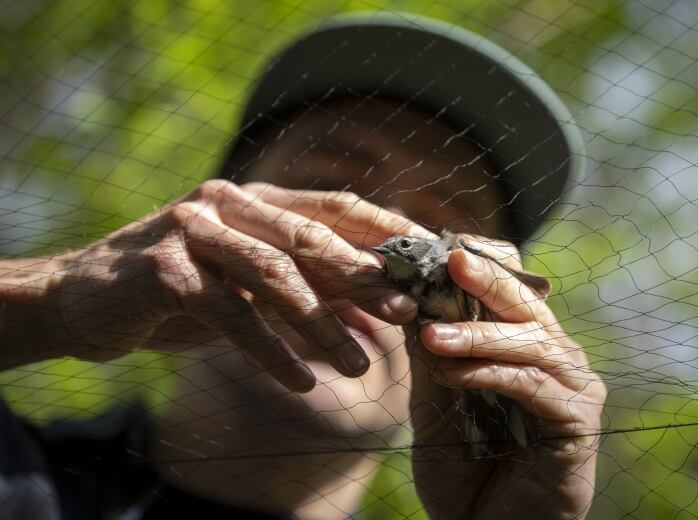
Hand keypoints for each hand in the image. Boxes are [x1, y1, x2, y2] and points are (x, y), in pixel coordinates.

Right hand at [47, 180, 424, 389]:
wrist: (86, 298)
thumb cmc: (182, 290)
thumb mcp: (249, 283)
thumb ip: (305, 283)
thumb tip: (379, 303)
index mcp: (254, 198)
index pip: (333, 205)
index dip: (384, 228)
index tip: (428, 255)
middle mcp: (227, 202)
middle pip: (311, 237)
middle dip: (364, 277)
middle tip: (407, 313)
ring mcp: (193, 229)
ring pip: (275, 277)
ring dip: (324, 326)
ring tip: (360, 367)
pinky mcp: (166, 269)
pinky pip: (232, 315)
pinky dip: (272, 351)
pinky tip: (303, 381)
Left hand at [405, 248, 605, 518]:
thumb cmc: (462, 471)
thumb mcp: (434, 405)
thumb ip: (430, 357)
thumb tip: (409, 301)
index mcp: (525, 348)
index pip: (507, 295)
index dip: (477, 270)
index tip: (436, 250)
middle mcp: (556, 358)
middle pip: (526, 304)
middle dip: (486, 280)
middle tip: (451, 260)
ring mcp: (573, 387)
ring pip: (530, 341)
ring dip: (478, 335)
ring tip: (433, 338)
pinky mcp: (579, 420)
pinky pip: (533, 384)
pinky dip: (491, 374)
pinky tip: (453, 373)